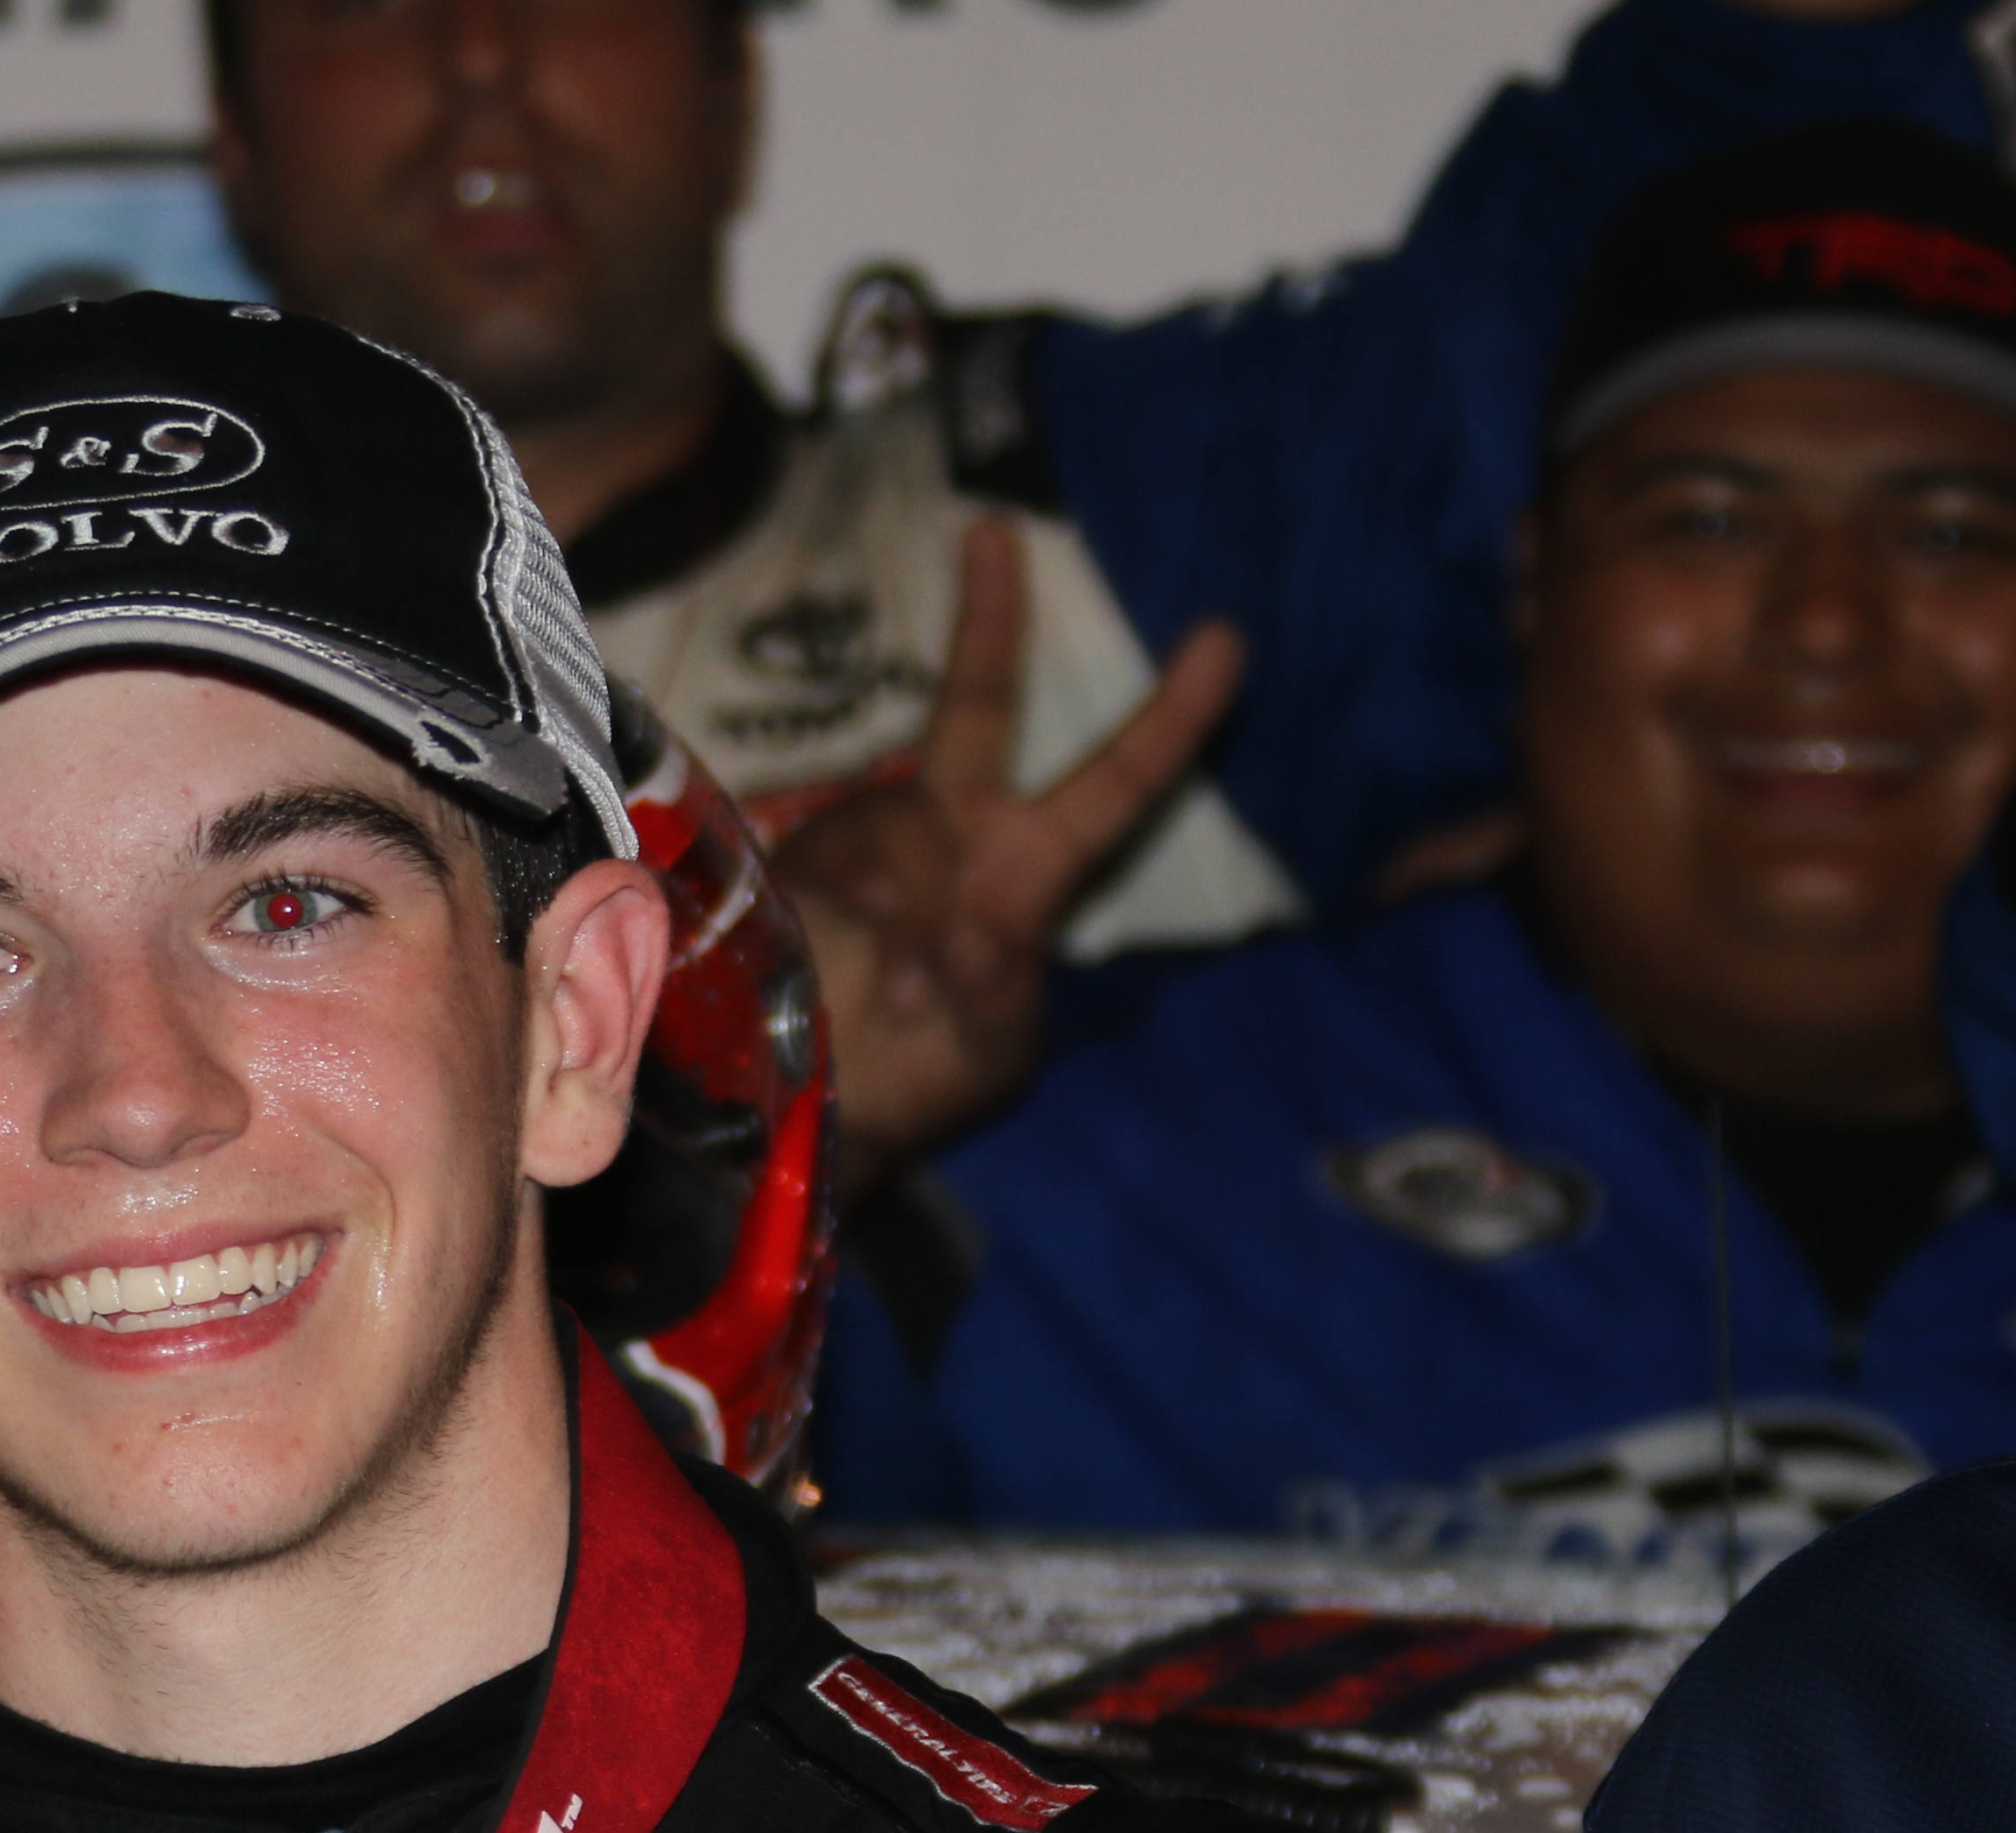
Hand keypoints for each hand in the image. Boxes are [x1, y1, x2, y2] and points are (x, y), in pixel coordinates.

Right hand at [770, 511, 1243, 1185]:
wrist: (815, 1114)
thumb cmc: (922, 1078)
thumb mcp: (988, 1046)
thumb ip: (990, 987)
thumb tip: (951, 936)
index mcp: (1023, 877)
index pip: (1113, 784)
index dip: (1170, 717)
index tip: (1226, 639)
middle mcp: (951, 836)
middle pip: (975, 709)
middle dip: (988, 622)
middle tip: (995, 534)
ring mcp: (866, 840)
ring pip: (878, 825)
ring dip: (880, 910)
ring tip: (887, 997)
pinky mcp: (788, 859)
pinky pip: (807, 862)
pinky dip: (816, 918)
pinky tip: (812, 965)